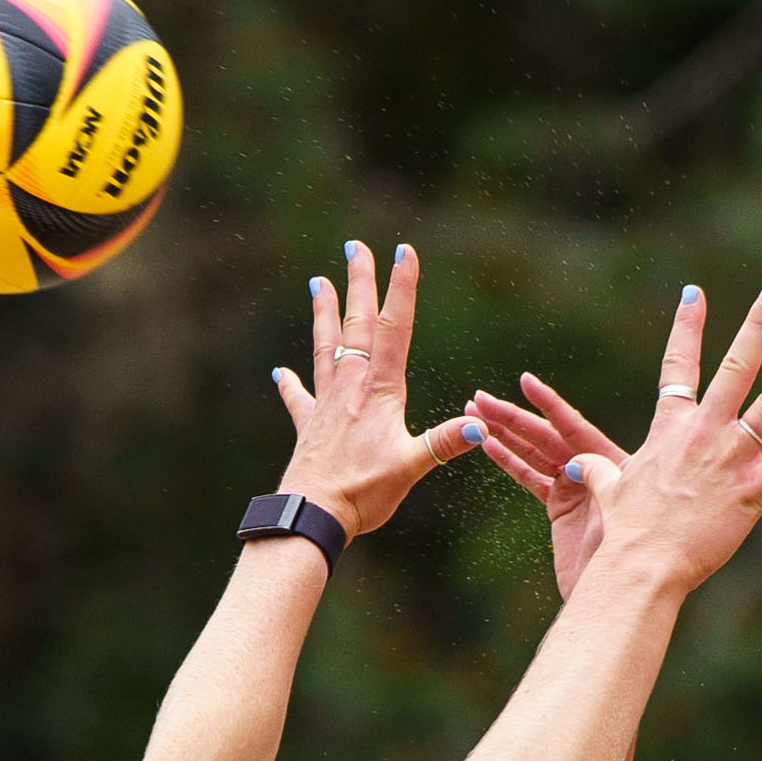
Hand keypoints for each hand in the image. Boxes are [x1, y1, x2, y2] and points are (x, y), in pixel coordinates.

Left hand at [268, 242, 481, 538]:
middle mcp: (351, 386)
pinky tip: (280, 373)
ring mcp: (327, 403)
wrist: (312, 514)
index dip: (402, 288)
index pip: (395, 328)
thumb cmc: (362, 491)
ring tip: (319, 281)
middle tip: (357, 247)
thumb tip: (481, 425)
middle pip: (358, 324)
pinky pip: (299, 397)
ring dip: (324, 313)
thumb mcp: (410, 466)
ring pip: (327, 346)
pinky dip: (291, 384)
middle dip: (360, 283)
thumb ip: (444, 442)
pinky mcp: (309, 426)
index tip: (404, 251)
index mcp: (380, 390)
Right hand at [466, 372, 625, 596]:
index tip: (525, 381)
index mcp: (613, 461)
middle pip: (546, 435)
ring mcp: (574, 484)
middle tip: (478, 398)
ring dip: (503, 432)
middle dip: (511, 417)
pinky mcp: (559, 504)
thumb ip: (600, 480)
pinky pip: (529, 477)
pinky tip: (487, 444)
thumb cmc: (629, 553)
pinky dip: (508, 461)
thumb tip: (576, 463)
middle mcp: (593, 466)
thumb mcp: (619, 510)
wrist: (618, 592)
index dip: (549, 404)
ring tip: (472, 411)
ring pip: (533, 452)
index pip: (574, 426)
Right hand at [563, 281, 761, 600]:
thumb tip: (577, 464)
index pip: (680, 365)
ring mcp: (732, 458)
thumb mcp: (610, 490)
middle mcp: (705, 432)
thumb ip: (598, 470)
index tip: (695, 293)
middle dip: (756, 325)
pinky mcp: (753, 490)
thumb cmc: (625, 529)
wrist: (642, 562)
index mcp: (673, 427)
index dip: (688, 326)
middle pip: (735, 367)